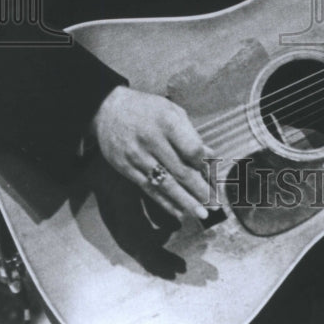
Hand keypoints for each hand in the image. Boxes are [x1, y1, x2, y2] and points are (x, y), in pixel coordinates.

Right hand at [92, 86, 215, 221]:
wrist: (108, 109)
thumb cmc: (147, 109)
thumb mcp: (171, 111)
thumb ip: (190, 133)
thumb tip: (210, 155)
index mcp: (167, 122)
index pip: (192, 150)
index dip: (206, 166)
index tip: (215, 178)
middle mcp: (152, 140)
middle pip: (181, 171)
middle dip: (200, 191)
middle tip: (216, 205)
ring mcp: (137, 156)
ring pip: (166, 185)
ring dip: (186, 202)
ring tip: (202, 214)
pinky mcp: (125, 168)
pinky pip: (149, 189)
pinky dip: (166, 202)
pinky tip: (179, 212)